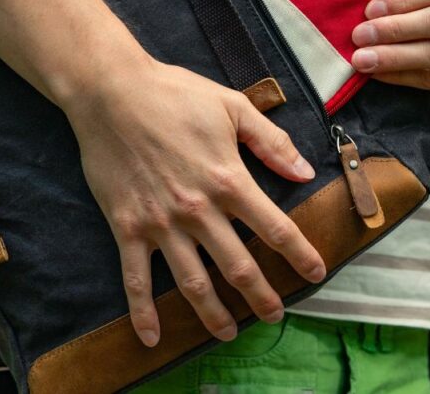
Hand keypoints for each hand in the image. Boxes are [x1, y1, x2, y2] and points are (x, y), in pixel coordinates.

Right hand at [64, 59, 326, 347]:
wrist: (111, 93)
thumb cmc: (174, 94)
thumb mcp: (233, 106)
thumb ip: (271, 142)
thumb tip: (304, 172)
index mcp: (229, 179)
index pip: (275, 228)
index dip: (300, 254)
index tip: (317, 273)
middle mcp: (199, 210)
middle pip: (239, 266)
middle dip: (261, 296)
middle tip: (275, 316)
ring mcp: (161, 224)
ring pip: (193, 283)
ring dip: (214, 314)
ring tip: (229, 333)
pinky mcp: (127, 228)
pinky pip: (136, 279)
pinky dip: (143, 311)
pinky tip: (151, 337)